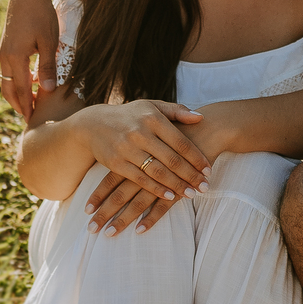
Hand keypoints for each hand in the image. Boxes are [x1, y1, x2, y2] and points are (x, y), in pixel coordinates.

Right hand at [0, 0, 59, 121]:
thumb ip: (48, 66)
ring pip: (6, 80)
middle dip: (18, 104)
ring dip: (16, 93)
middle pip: (8, 89)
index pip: (21, 90)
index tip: (33, 121)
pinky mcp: (6, 46)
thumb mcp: (49, 41)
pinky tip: (30, 83)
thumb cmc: (41, 14)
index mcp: (15, 57)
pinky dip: (16, 80)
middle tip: (29, 118)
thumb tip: (47, 90)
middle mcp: (5, 56)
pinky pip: (9, 70)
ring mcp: (4, 51)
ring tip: (29, 104)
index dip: (27, 106)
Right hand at [82, 100, 210, 228]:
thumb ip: (177, 111)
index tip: (209, 170)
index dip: (197, 158)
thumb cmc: (131, 115)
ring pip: (158, 171)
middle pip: (172, 159)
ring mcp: (127, 148)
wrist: (94, 124)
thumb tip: (200, 117)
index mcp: (153, 118)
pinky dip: (156, 189)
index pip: (180, 141)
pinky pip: (140, 179)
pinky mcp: (116, 163)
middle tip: (205, 187)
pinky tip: (170, 196)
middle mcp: (141, 133)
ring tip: (191, 194)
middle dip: (190, 175)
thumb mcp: (152, 106)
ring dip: (177, 185)